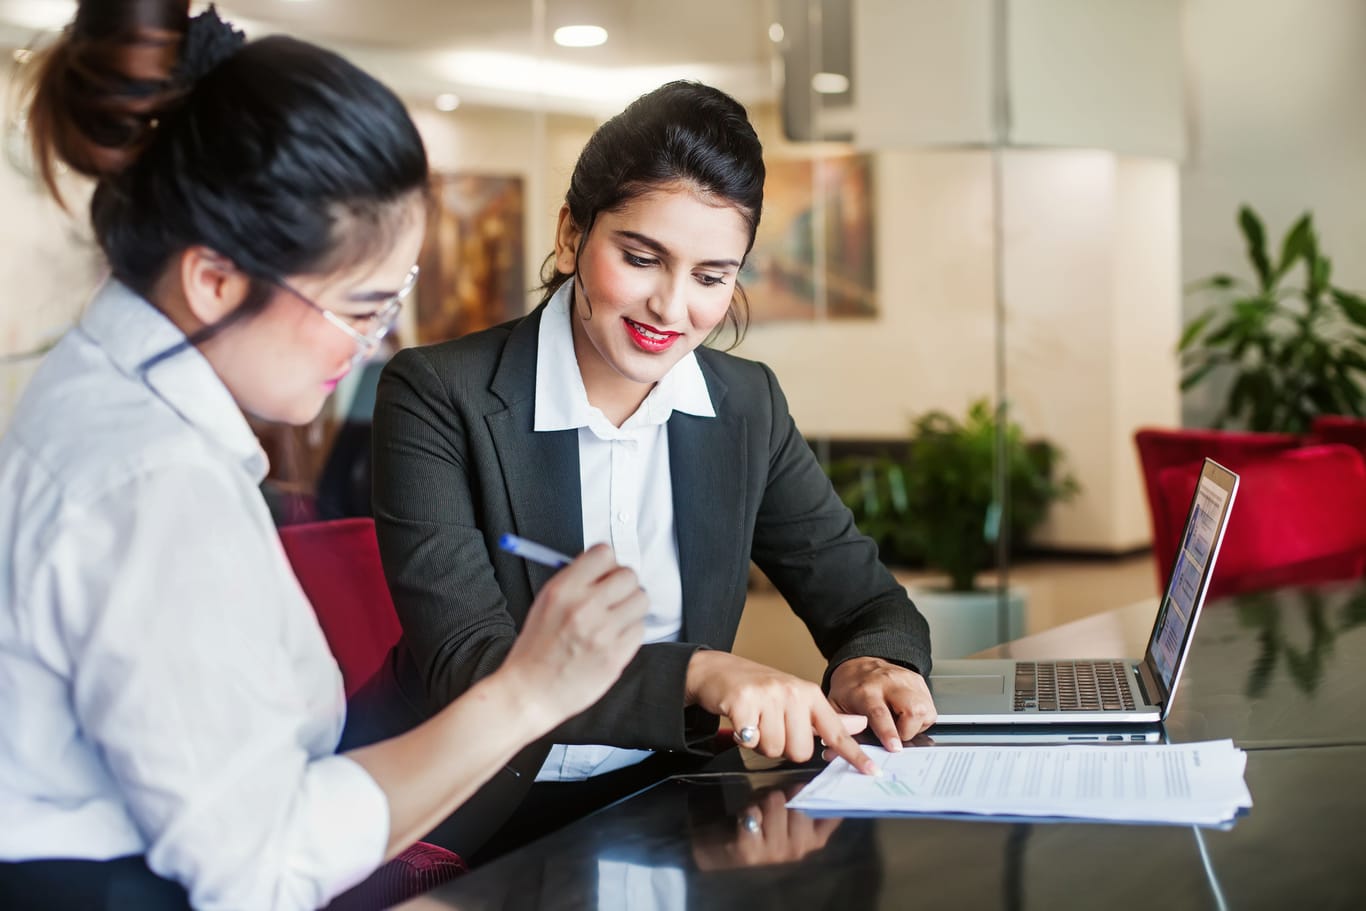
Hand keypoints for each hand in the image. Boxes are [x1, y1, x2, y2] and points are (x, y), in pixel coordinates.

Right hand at [501, 544, 646, 726]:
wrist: (530, 692)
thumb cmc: (536, 649)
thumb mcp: (544, 603)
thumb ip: (575, 581)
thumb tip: (604, 565)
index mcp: (563, 590)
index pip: (604, 553)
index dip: (607, 563)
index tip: (606, 573)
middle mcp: (585, 607)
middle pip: (629, 575)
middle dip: (623, 584)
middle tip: (614, 596)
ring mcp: (602, 632)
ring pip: (641, 600)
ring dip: (631, 607)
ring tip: (614, 619)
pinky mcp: (616, 655)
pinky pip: (640, 630)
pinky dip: (630, 632)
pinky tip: (612, 639)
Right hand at [685, 651, 877, 774]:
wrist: (718, 669)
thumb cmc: (760, 688)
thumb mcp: (797, 698)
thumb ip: (827, 717)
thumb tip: (860, 724)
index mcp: (809, 695)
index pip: (836, 730)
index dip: (854, 754)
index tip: (873, 771)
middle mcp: (792, 693)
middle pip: (800, 751)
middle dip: (783, 747)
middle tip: (770, 727)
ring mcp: (768, 696)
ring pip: (774, 749)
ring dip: (761, 744)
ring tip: (755, 722)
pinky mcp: (743, 701)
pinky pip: (750, 741)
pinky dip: (743, 737)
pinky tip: (740, 721)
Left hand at [691, 785, 842, 869]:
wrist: (722, 849)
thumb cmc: (761, 824)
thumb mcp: (789, 813)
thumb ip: (807, 800)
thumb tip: (825, 777)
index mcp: (815, 839)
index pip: (833, 812)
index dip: (825, 792)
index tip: (816, 782)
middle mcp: (800, 849)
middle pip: (799, 801)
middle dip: (783, 793)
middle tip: (771, 802)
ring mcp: (775, 852)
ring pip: (775, 802)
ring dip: (761, 799)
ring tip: (756, 810)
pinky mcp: (750, 851)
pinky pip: (753, 813)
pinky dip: (746, 809)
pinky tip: (743, 820)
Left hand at [828, 657, 937, 750]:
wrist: (858, 664)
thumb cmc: (848, 689)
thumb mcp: (836, 707)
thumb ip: (841, 728)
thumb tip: (837, 753)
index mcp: (866, 692)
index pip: (880, 713)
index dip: (889, 732)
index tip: (894, 748)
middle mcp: (888, 684)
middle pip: (913, 709)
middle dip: (910, 730)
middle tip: (898, 737)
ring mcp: (906, 680)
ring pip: (925, 709)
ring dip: (916, 725)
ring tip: (901, 725)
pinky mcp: (918, 681)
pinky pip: (930, 707)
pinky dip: (921, 718)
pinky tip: (907, 716)